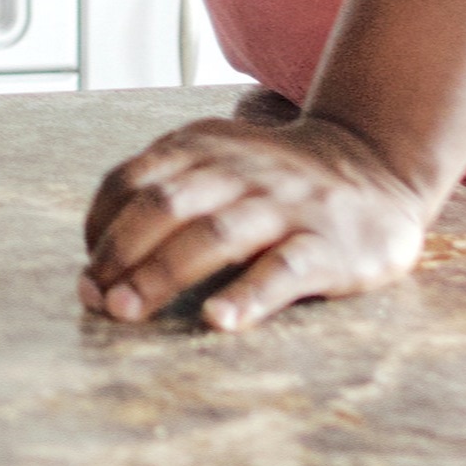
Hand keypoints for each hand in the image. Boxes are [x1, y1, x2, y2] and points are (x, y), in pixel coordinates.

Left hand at [80, 111, 432, 333]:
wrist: (377, 166)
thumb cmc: (276, 181)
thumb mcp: (217, 160)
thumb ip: (164, 190)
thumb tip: (98, 262)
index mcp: (204, 147)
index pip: (133, 179)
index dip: (101, 226)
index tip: (88, 272)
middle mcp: (241, 171)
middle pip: (167, 206)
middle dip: (122, 254)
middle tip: (95, 300)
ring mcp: (285, 206)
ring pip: (216, 234)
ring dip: (163, 273)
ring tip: (128, 311)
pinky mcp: (329, 246)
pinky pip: (284, 268)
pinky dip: (249, 294)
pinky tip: (218, 318)